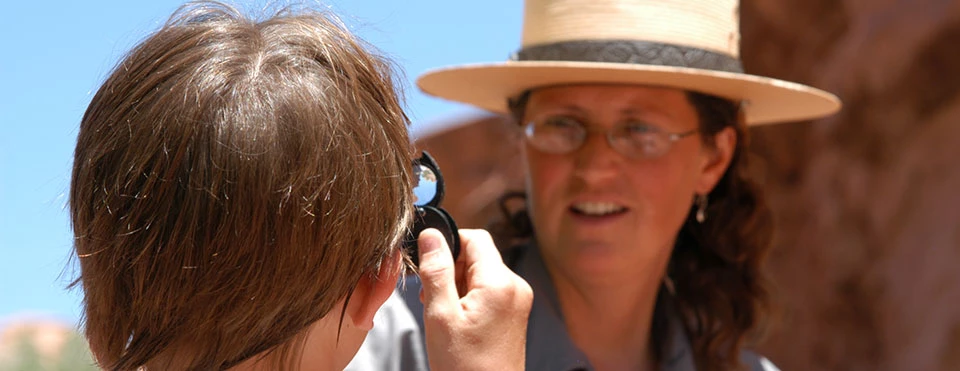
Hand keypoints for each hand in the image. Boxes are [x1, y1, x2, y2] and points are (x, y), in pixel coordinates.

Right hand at [417, 228, 532, 370]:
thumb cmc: (464, 367)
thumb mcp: (440, 316)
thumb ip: (436, 271)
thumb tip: (431, 234)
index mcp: (500, 283)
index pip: (475, 238)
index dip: (448, 244)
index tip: (428, 264)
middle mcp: (515, 287)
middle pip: (478, 256)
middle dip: (450, 269)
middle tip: (430, 297)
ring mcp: (517, 301)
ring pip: (480, 274)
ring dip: (457, 285)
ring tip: (442, 314)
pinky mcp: (514, 314)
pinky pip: (488, 291)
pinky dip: (468, 298)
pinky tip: (455, 321)